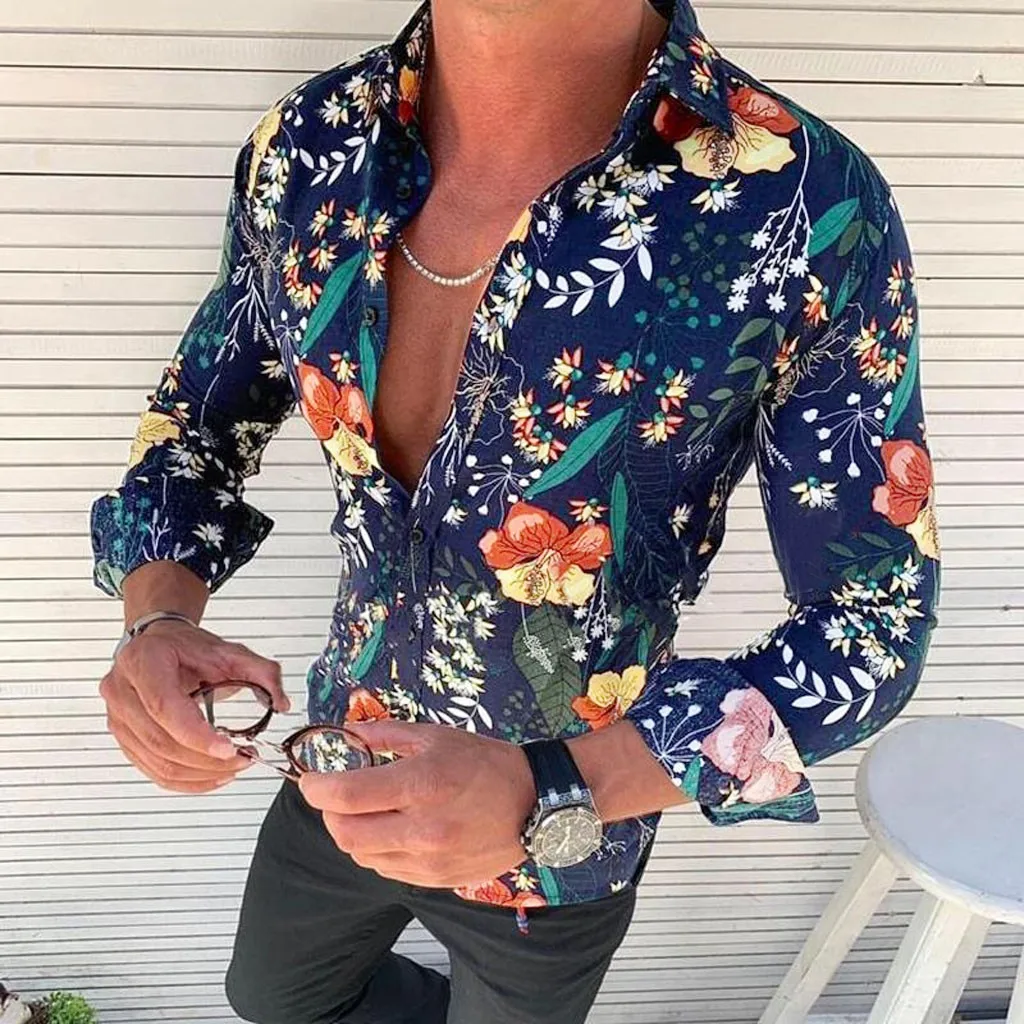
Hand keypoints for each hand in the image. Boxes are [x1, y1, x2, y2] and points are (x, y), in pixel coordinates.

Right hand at [100, 619, 289, 792]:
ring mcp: (118, 718)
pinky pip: (153, 771)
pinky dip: (186, 781)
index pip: (165, 706)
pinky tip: (212, 775)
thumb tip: (281, 702)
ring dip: (200, 774)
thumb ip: (262, 672)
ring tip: (233, 767)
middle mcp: (122, 691)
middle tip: (242, 760)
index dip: (196, 734)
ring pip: (158, 762)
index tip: (229, 748)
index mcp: (144, 661)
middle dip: (206, 759)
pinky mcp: (124, 739)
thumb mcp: (228, 650)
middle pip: (161, 741)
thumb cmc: (185, 648)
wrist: (158, 645)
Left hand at [299, 721, 535, 887]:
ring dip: (352, 833)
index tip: (310, 780)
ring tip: (365, 812)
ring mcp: (429, 860)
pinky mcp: (437, 879)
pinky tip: (390, 831)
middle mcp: (422, 828)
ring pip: (362, 856)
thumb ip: (387, 734)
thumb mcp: (437, 736)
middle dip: (329, 813)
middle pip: (345, 834)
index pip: (347, 795)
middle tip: (334, 796)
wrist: (537, 804)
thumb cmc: (488, 763)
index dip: (316, 788)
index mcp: (422, 784)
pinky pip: (387, 870)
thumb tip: (348, 733)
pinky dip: (376, 851)